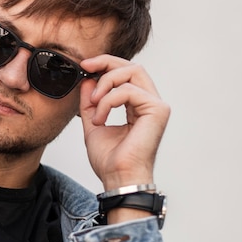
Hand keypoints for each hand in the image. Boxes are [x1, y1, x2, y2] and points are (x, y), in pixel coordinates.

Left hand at [78, 55, 169, 191]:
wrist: (117, 178)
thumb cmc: (109, 160)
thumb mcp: (93, 123)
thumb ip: (91, 102)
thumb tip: (88, 79)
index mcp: (138, 105)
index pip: (126, 73)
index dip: (106, 64)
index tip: (84, 66)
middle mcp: (150, 103)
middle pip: (132, 66)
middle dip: (106, 63)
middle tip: (85, 68)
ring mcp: (156, 105)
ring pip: (132, 72)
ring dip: (104, 85)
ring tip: (93, 107)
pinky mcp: (157, 110)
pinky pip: (128, 91)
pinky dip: (107, 101)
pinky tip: (99, 119)